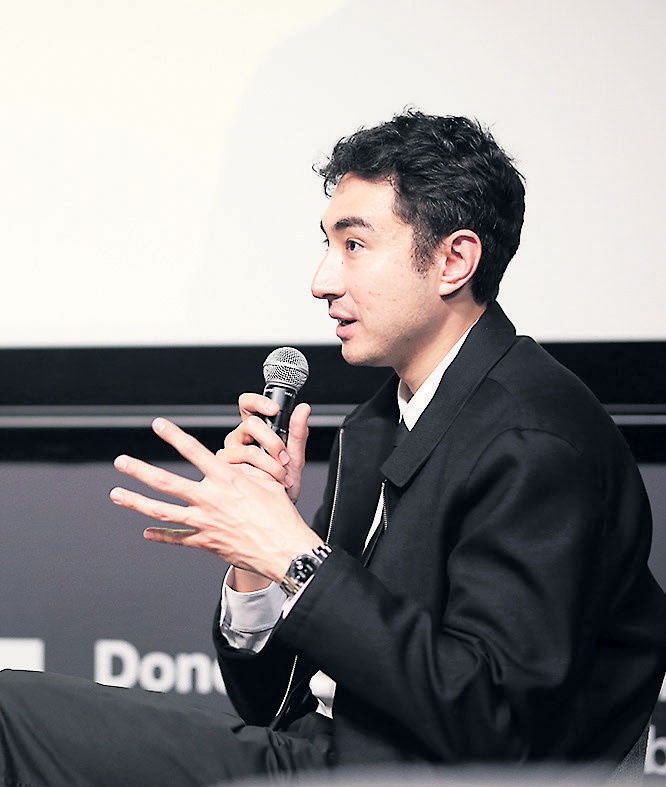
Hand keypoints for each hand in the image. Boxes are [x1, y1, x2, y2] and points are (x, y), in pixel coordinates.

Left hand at [110, 418, 322, 581]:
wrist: (284, 549)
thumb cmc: (281, 515)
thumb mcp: (268, 482)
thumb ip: (248, 471)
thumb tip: (239, 463)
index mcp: (227, 479)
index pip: (194, 451)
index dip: (174, 436)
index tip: (158, 424)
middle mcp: (210, 499)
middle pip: (166, 482)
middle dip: (140, 470)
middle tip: (121, 462)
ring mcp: (205, 522)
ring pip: (163, 510)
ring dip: (137, 502)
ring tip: (117, 495)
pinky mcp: (206, 542)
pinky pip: (178, 538)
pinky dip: (161, 536)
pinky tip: (146, 532)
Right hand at [223, 394, 310, 502]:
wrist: (277, 509)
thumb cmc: (283, 482)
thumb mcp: (295, 457)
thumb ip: (298, 432)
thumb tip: (303, 408)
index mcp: (253, 430)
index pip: (247, 405)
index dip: (258, 402)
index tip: (274, 409)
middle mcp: (238, 439)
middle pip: (249, 424)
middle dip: (272, 440)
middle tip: (284, 457)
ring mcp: (229, 455)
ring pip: (246, 448)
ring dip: (269, 464)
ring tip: (281, 476)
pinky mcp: (224, 472)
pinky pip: (240, 468)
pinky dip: (260, 476)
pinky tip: (268, 483)